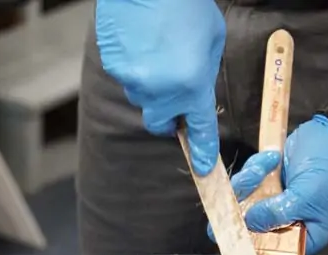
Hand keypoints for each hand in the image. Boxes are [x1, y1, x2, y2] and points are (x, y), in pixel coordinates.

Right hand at [95, 0, 225, 175]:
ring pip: (142, 97)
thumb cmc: (188, 5)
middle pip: (160, 124)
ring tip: (156, 54)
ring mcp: (133, 80)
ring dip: (151, 87)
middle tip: (174, 96)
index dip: (203, 150)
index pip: (200, 129)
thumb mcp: (213, 40)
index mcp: (192, 85)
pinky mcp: (113, 67)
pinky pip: (126, 77)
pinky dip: (135, 68)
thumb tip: (196, 89)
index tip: (203, 166)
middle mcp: (161, 91)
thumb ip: (205, 73)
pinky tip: (141, 45)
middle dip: (168, 117)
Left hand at [208, 115, 327, 254]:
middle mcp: (282, 226)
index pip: (269, 252)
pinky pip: (245, 182)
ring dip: (249, 179)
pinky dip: (254, 168)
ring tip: (269, 163)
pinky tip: (272, 158)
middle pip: (248, 228)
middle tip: (251, 182)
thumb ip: (277, 213)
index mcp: (301, 239)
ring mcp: (270, 205)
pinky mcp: (263, 186)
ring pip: (241, 201)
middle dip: (244, 203)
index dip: (249, 242)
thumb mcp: (306, 197)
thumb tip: (249, 222)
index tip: (236, 224)